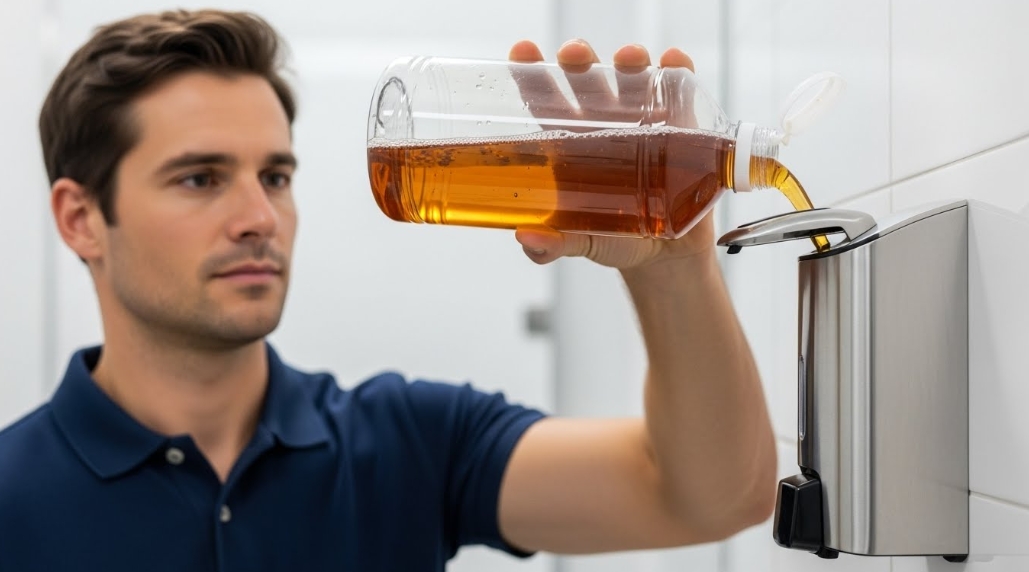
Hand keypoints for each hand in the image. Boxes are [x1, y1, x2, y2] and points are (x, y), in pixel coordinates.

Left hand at [508, 40, 714, 269]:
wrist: (666, 257)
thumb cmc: (614, 241)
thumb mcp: (581, 243)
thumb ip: (553, 245)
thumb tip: (527, 238)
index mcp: (570, 146)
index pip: (545, 103)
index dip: (532, 76)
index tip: (522, 53)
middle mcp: (604, 126)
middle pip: (587, 82)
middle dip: (580, 61)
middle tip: (575, 55)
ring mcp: (643, 124)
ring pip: (633, 80)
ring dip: (630, 63)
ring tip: (629, 59)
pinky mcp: (681, 130)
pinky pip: (679, 93)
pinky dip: (677, 72)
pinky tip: (672, 63)